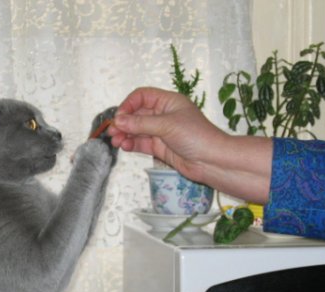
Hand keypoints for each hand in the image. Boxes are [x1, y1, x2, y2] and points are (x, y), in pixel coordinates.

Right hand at [108, 86, 272, 203]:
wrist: (212, 162)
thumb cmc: (196, 136)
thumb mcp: (167, 125)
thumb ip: (141, 123)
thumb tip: (118, 121)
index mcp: (168, 102)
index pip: (142, 97)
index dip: (128, 105)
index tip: (119, 117)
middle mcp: (164, 115)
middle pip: (137, 114)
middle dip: (123, 122)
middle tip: (112, 132)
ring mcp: (161, 132)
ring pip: (137, 130)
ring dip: (125, 134)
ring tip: (116, 142)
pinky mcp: (160, 147)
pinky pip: (141, 143)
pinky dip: (131, 144)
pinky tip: (125, 147)